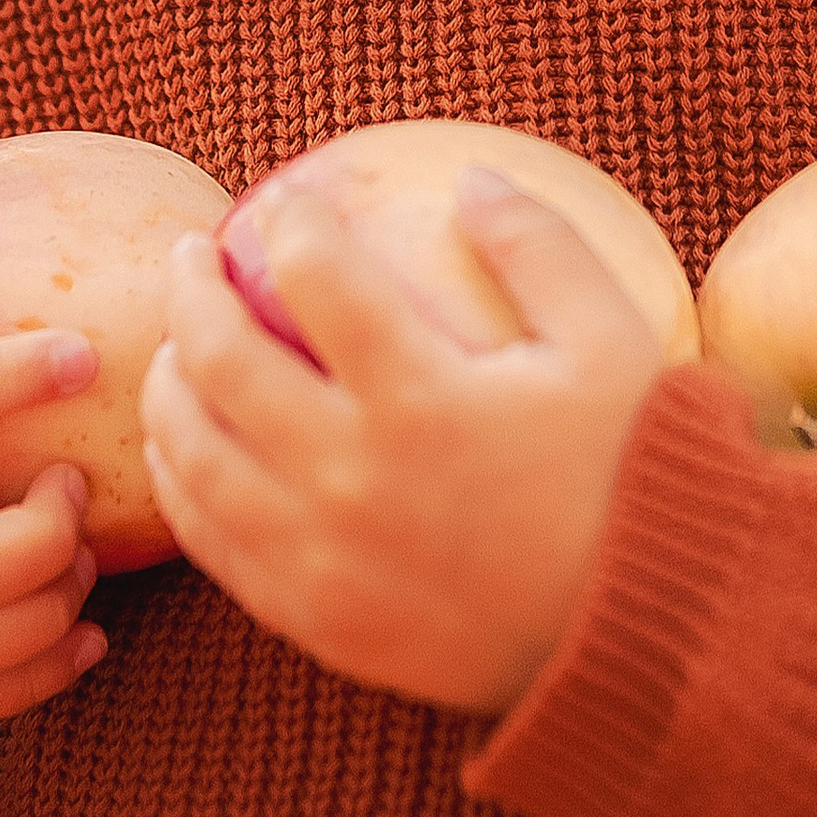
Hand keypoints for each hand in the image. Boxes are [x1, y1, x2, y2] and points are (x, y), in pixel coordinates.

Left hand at [138, 165, 661, 714]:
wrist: (648, 639)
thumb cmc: (639, 480)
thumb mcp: (612, 344)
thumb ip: (538, 247)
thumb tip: (468, 176)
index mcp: (421, 397)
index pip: (315, 276)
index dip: (291, 221)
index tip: (290, 202)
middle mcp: (352, 477)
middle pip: (219, 360)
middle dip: (190, 290)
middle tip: (191, 257)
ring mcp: (323, 558)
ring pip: (194, 456)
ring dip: (167, 386)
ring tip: (175, 349)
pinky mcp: (316, 621)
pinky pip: (214, 543)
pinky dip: (182, 483)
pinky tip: (190, 450)